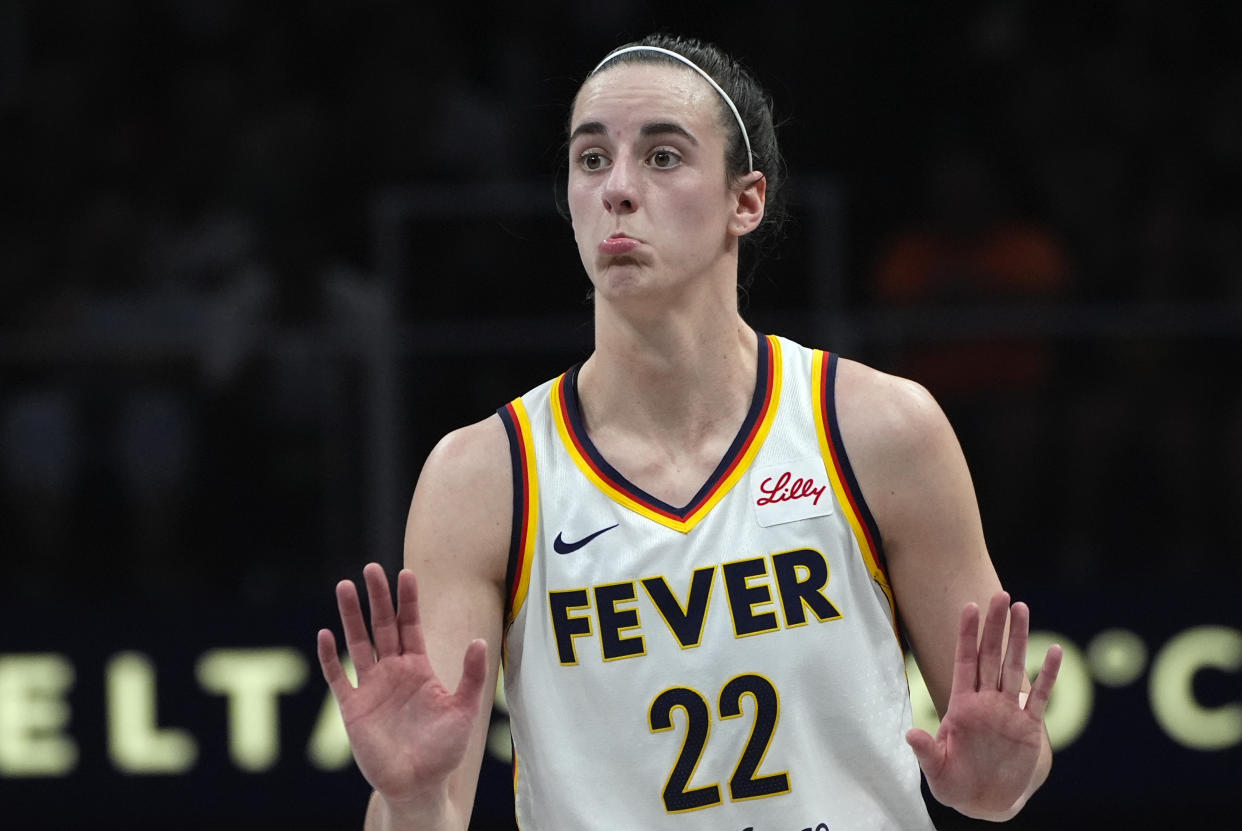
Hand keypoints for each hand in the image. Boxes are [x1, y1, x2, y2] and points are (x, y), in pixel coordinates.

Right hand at [317, 563, 488, 808]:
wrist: (419, 785)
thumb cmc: (444, 750)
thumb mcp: (464, 710)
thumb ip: (471, 676)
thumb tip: (479, 641)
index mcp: (418, 668)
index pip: (410, 625)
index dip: (408, 600)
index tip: (406, 572)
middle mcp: (393, 672)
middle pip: (382, 626)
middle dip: (377, 598)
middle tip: (371, 568)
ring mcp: (371, 688)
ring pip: (358, 644)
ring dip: (351, 616)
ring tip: (344, 586)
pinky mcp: (352, 708)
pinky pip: (338, 677)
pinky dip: (330, 657)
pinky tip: (325, 634)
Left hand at [905, 592, 1061, 819]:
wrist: (985, 802)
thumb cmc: (955, 784)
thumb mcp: (937, 769)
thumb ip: (926, 750)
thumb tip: (910, 733)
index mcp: (961, 706)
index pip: (964, 661)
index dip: (966, 635)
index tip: (969, 606)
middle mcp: (985, 702)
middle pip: (991, 656)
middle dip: (995, 626)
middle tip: (1001, 594)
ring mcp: (1008, 712)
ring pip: (1014, 667)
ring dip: (1019, 639)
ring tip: (1022, 608)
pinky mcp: (1029, 728)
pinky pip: (1041, 697)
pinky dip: (1047, 675)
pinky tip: (1053, 651)